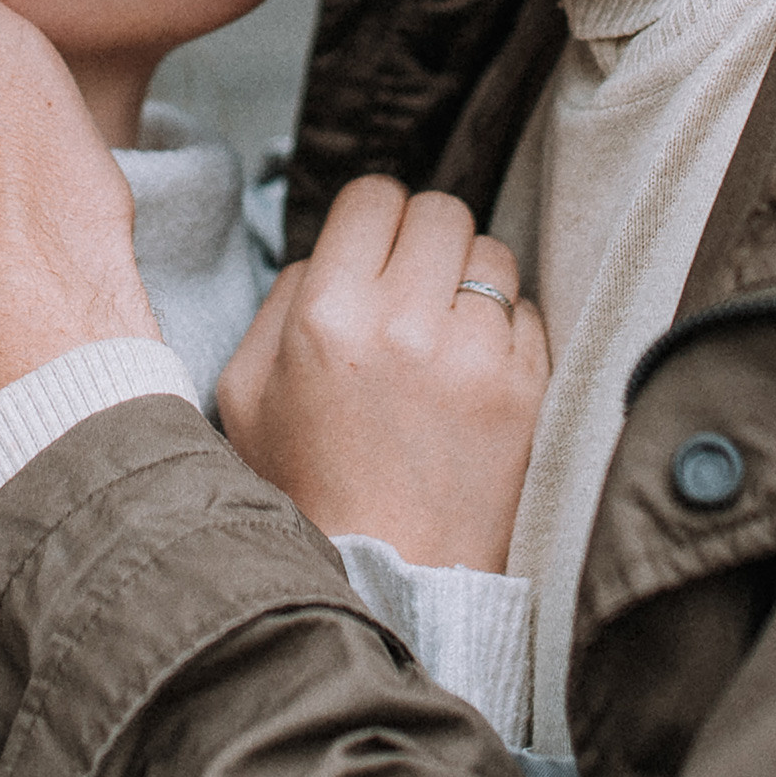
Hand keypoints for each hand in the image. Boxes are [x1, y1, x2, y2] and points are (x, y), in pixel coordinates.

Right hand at [217, 177, 548, 571]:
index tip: (374, 249)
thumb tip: (337, 247)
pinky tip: (471, 376)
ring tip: (444, 333)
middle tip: (411, 288)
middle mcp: (404, 324)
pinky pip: (528, 311)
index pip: (373, 197)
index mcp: (326, 316)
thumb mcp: (247, 390)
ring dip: (470, 281)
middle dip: (425, 241)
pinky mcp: (526, 387)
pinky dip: (504, 332)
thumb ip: (284, 298)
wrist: (387, 579)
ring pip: (492, 252)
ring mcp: (474, 355)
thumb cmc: (308, 485)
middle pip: (440, 211)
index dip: (373, 219)